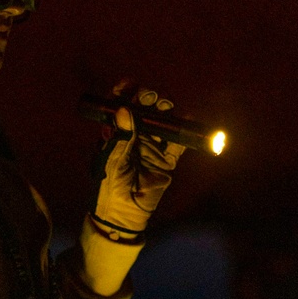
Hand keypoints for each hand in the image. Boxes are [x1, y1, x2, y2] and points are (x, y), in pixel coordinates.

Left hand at [91, 81, 184, 236]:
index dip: (124, 93)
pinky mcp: (166, 160)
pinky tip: (188, 120)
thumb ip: (121, 136)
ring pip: (161, 123)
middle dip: (148, 100)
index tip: (130, 83)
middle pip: (144, 112)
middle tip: (151, 97)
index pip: (120, 108)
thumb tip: (126, 110)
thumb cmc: (109, 187)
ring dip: (165, 112)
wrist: (123, 215)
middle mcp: (135, 137)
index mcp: (116, 134)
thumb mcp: (112, 161)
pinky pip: (178, 144)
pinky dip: (184, 132)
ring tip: (166, 106)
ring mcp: (152, 147)